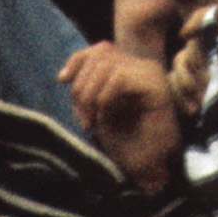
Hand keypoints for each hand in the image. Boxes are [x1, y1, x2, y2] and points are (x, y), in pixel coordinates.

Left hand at [59, 42, 184, 190]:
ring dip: (89, 95)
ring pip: (107, 64)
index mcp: (131, 70)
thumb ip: (86, 88)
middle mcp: (143, 67)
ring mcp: (151, 73)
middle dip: (81, 86)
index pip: (100, 49)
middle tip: (83, 119)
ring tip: (91, 122)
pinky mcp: (155, 84)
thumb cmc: (124, 142)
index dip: (77, 61)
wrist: (148, 167)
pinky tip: (104, 118)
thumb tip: (64, 75)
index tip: (62, 81)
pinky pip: (118, 78)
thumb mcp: (95, 110)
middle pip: (100, 54)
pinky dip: (104, 99)